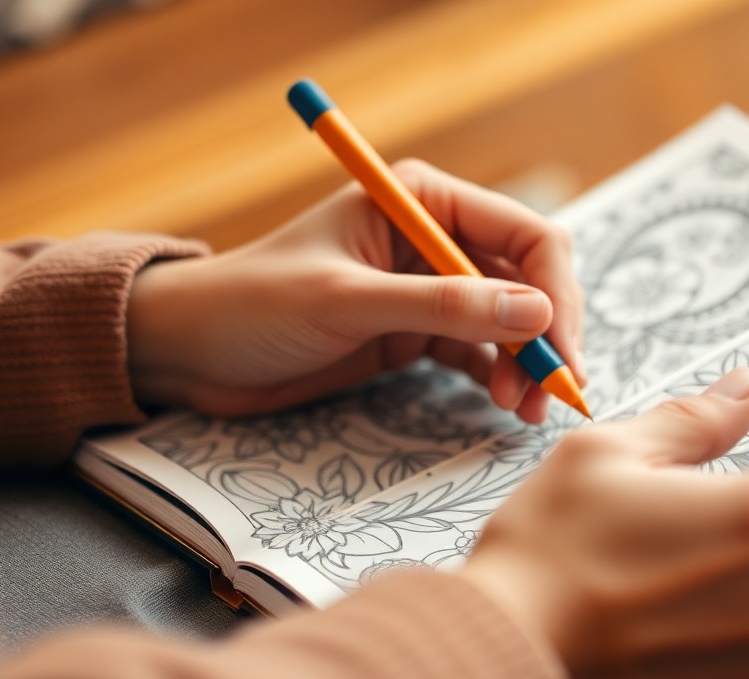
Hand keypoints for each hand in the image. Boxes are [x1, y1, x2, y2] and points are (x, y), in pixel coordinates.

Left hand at [126, 160, 582, 422]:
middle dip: (545, 335)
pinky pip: (479, 352)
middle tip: (552, 393)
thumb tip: (535, 312)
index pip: (524, 234)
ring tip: (523, 410)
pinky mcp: (416, 334)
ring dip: (526, 363)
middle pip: (527, 281)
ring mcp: (428, 289)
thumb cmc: (252, 305)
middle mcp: (434, 238)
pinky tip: (504, 404)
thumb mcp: (346, 302)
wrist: (190, 352)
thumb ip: (441, 306)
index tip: (558, 352)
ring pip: (510, 322)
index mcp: (421, 199)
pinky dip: (499, 377)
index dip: (553, 292)